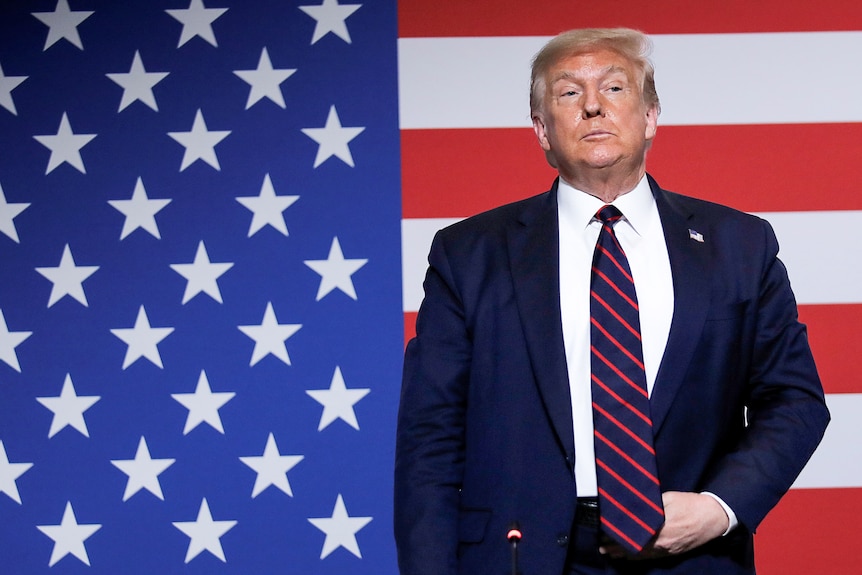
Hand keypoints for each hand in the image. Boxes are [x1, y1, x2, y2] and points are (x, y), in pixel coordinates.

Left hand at [600, 491, 728, 558]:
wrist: (713, 517)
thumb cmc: (689, 504)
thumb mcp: (667, 498)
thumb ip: (648, 504)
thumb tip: (630, 504)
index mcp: (660, 528)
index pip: (633, 534)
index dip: (617, 534)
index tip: (603, 531)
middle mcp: (662, 543)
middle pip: (634, 547)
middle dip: (616, 546)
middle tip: (601, 545)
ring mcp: (667, 550)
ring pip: (641, 555)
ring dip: (624, 554)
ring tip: (609, 553)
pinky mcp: (672, 553)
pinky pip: (651, 558)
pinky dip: (638, 558)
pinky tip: (628, 557)